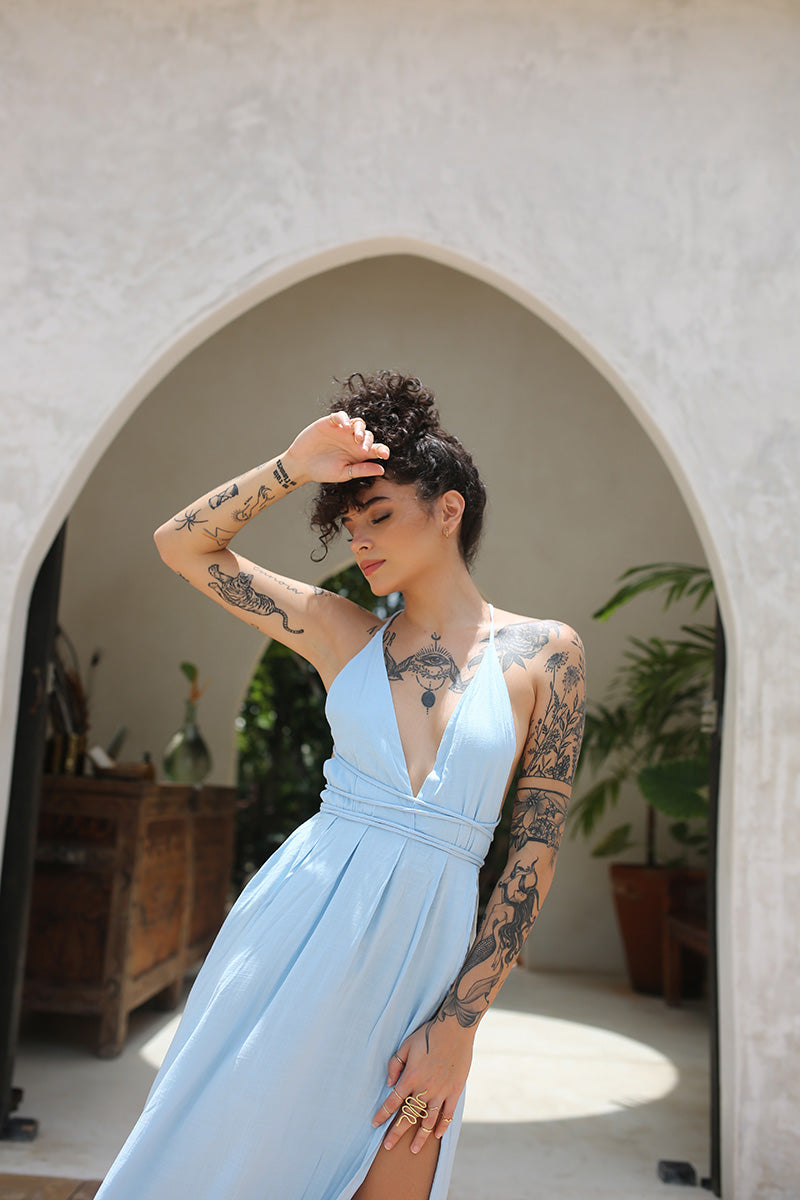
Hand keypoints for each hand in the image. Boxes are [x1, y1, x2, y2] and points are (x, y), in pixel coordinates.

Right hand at [282, 412, 389, 485]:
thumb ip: (361, 470)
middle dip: (368, 441)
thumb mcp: (343, 474)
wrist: (301, 465)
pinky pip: (341, 416)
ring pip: (358, 423)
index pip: (376, 448)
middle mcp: (353, 441)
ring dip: (359, 429)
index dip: (382, 450)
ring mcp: (342, 431)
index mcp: (359, 454)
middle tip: (362, 450)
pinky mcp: (330, 423)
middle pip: (368, 435)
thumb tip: (382, 470)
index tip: (385, 455)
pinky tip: (343, 426)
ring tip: (355, 437)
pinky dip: (344, 418)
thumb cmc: (323, 471)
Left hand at [371, 1018, 473, 1154]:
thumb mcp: (406, 1045)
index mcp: (410, 1077)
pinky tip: (437, 1136)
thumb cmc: (428, 1034)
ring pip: (429, 1120)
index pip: (393, 1101)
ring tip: (414, 1149)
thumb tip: (389, 1084)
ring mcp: (441, 1091)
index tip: (375, 1124)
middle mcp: (425, 1088)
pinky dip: (443, 1126)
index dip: (383, 1114)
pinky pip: (448, 1114)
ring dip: (420, 1136)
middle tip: (389, 1147)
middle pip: (409, 1115)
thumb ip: (395, 1064)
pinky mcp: (455, 1091)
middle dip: (397, 1133)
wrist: (455, 1029)